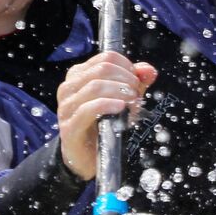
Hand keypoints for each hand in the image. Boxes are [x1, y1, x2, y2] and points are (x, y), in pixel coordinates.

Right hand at [57, 52, 157, 180]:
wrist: (89, 157)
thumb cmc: (105, 123)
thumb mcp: (124, 99)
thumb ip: (136, 82)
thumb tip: (149, 70)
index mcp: (79, 75)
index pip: (106, 58)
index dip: (128, 67)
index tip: (137, 81)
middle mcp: (69, 87)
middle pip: (102, 69)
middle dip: (126, 80)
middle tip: (136, 94)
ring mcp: (66, 107)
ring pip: (95, 86)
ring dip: (120, 92)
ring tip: (131, 103)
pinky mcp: (69, 126)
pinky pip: (88, 109)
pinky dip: (107, 105)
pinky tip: (120, 108)